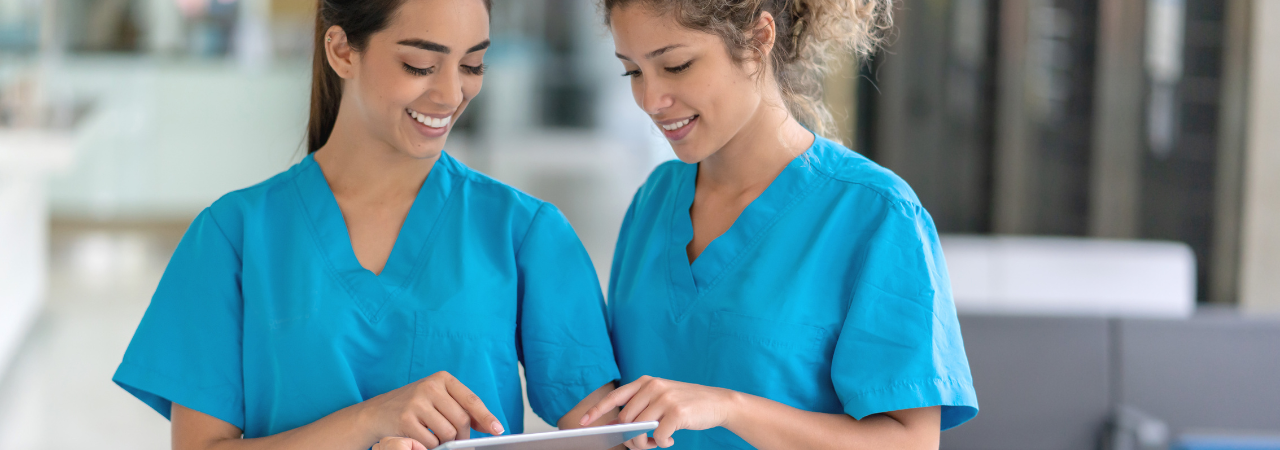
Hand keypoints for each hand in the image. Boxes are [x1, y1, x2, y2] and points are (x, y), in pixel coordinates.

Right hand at [360, 371, 502, 447]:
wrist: (378, 412)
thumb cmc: (415, 407)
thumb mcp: (439, 400)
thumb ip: (463, 409)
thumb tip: (491, 426)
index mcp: (442, 378)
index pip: (471, 399)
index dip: (486, 417)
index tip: (498, 430)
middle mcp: (430, 386)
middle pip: (461, 419)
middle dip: (463, 436)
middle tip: (458, 442)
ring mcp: (416, 401)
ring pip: (448, 432)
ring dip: (446, 442)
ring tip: (438, 439)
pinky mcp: (405, 418)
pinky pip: (430, 441)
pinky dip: (431, 446)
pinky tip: (424, 441)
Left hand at [577, 376, 738, 448]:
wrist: (719, 402)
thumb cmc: (686, 404)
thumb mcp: (661, 398)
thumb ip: (642, 408)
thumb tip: (620, 429)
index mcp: (646, 381)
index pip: (615, 397)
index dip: (598, 410)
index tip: (584, 422)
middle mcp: (653, 386)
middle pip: (627, 420)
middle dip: (631, 438)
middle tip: (644, 445)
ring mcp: (665, 398)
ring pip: (640, 430)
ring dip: (646, 443)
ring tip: (657, 443)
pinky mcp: (676, 411)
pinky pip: (658, 436)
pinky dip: (662, 443)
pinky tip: (671, 440)